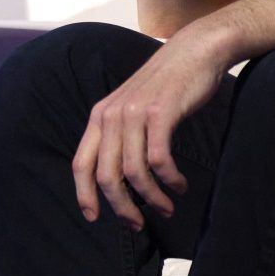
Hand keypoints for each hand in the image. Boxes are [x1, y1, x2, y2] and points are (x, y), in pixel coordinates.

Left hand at [71, 21, 232, 229]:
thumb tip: (119, 181)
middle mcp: (112, 114)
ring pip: (134, 173)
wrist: (194, 51)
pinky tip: (180, 185)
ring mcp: (135, 113)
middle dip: (122, 208)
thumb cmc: (166, 86)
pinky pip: (160, 161)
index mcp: (100, 115)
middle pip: (106, 176)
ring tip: (167, 207)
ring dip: (152, 198)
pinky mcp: (161, 113)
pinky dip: (170, 180)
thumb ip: (120, 136)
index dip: (84, 194)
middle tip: (139, 224)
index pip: (81, 163)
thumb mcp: (132, 107)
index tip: (94, 218)